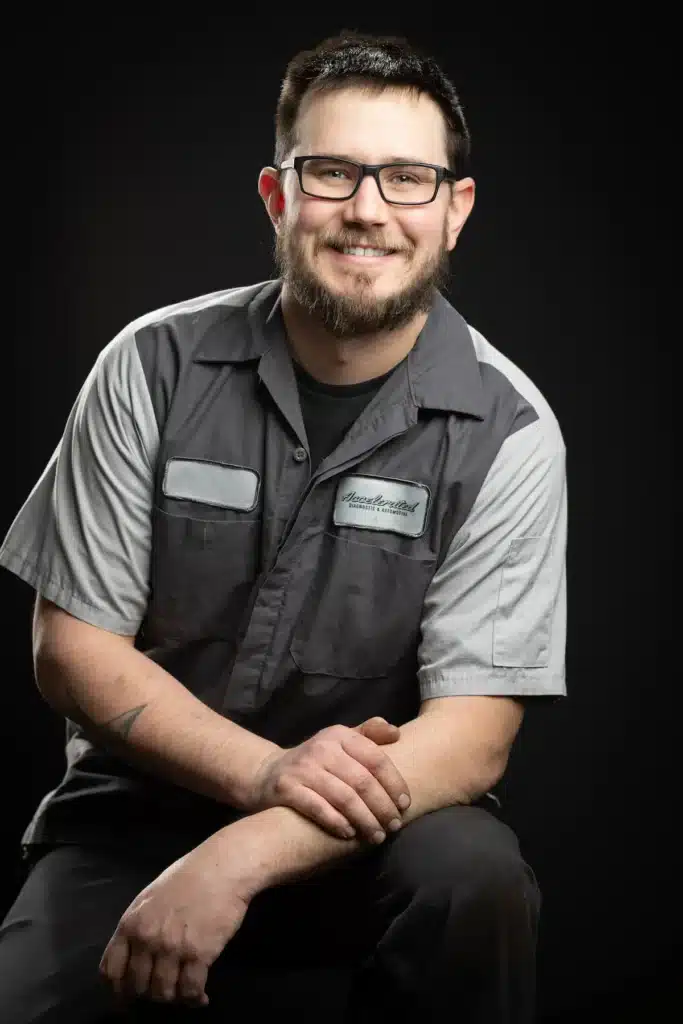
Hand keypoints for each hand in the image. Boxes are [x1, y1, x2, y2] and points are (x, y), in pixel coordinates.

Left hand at [99, 833, 250, 1007]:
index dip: (118, 990)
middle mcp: (146, 938)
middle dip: (149, 994)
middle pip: (136, 987)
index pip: (110, 971)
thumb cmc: (189, 876)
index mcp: (130, 923)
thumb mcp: (150, 897)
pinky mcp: (198, 954)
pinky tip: (200, 997)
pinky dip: (194, 999)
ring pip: (163, 994)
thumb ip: (138, 926)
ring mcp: (172, 947)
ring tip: (183, 991)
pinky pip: (190, 990)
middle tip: (164, 989)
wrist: (223, 867)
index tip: (128, 998)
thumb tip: (134, 956)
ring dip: (173, 997)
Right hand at [248, 716, 410, 842]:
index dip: (394, 783)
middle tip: (394, 826)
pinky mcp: (287, 788)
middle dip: (383, 807)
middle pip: (363, 781)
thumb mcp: (340, 741)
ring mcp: (303, 768)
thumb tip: (396, 733)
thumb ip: (368, 734)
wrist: (267, 774)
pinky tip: (350, 834)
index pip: (376, 758)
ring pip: (344, 798)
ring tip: (377, 836)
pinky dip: (337, 823)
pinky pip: (318, 808)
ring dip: (365, 820)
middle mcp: (322, 748)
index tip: (405, 804)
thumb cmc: (316, 762)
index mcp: (340, 735)